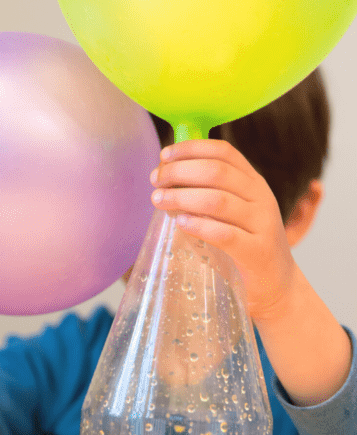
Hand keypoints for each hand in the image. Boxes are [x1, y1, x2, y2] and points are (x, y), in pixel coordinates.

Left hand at [149, 138, 295, 322]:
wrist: (278, 285)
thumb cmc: (244, 243)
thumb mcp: (232, 211)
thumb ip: (208, 191)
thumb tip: (166, 174)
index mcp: (253, 181)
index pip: (223, 152)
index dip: (191, 148)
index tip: (164, 154)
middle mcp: (261, 197)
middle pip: (216, 172)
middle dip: (180, 171)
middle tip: (156, 180)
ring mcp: (263, 224)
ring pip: (218, 200)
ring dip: (182, 197)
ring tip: (159, 200)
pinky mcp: (258, 252)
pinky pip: (225, 234)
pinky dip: (199, 226)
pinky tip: (180, 223)